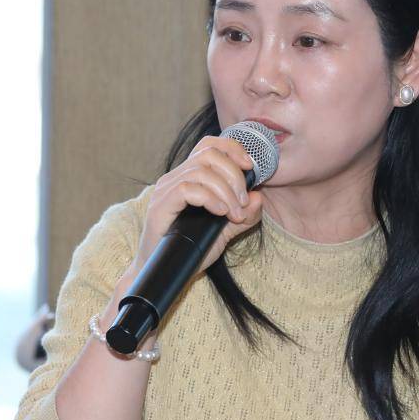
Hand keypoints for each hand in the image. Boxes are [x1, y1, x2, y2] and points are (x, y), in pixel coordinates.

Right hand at [131, 135, 264, 277]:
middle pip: (208, 155)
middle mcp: (174, 178)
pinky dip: (210, 198)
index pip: (209, 146)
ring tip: (235, 214)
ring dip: (226, 191)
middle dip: (234, 175)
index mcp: (188, 177)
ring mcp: (165, 191)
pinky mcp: (160, 206)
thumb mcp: (225, 232)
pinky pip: (187, 189)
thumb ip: (243, 216)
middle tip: (243, 203)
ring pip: (200, 171)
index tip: (250, 167)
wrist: (164, 274)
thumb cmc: (190, 251)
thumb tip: (259, 198)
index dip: (231, 148)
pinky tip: (220, 213)